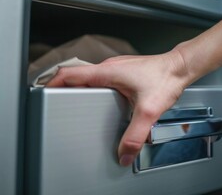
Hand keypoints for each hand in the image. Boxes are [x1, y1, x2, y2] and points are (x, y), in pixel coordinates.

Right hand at [46, 50, 190, 165]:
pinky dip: (91, 88)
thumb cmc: (165, 78)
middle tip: (53, 103)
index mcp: (106, 73)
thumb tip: (124, 153)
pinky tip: (98, 100)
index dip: (52, 83)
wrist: (179, 67)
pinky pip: (99, 79)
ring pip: (87, 77)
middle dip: (60, 88)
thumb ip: (135, 135)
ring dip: (77, 88)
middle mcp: (108, 68)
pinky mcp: (122, 72)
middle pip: (74, 76)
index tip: (42, 93)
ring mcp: (115, 69)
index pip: (69, 74)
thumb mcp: (148, 110)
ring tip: (72, 103)